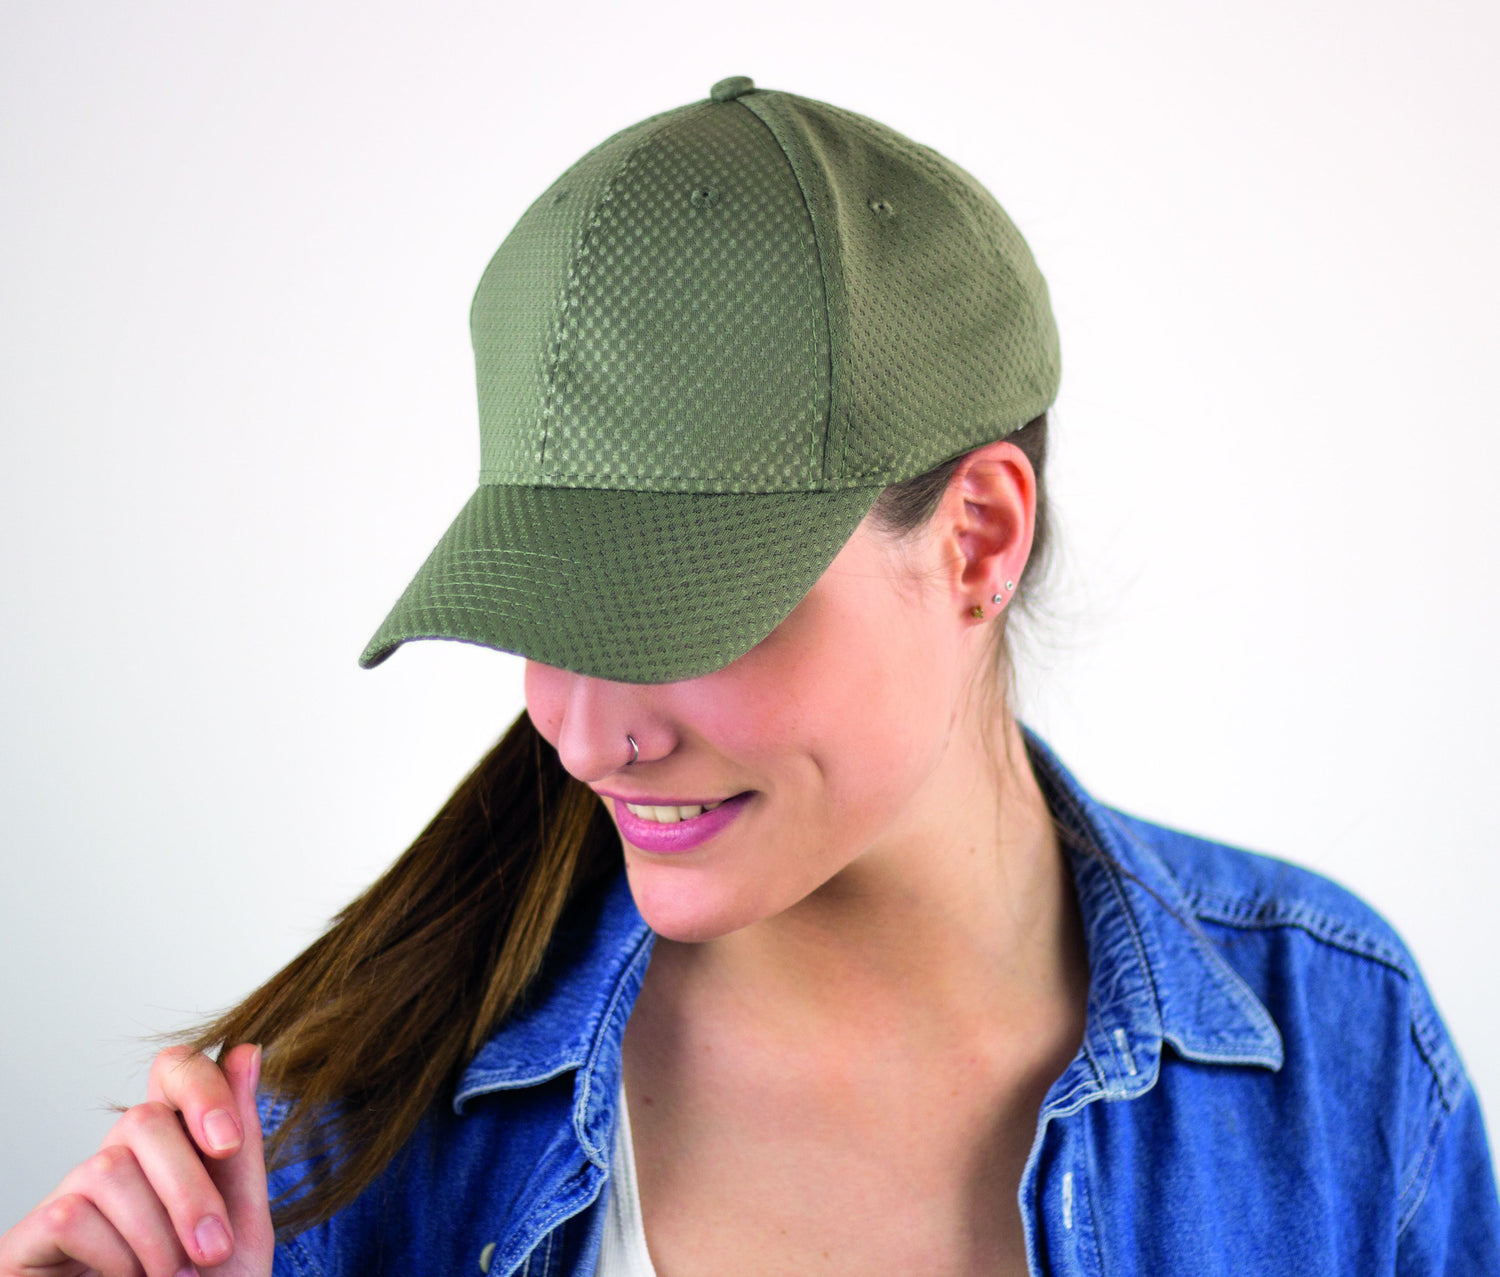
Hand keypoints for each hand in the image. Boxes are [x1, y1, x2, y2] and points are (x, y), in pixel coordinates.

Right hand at [0, 1042, 272, 1276]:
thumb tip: (246, 1049)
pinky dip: (114, 1257)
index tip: (228, 1143)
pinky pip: (71, 1214)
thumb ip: (241, 1140)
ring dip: (155, 1233)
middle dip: (189, 1189)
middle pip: (142, 1118)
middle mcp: (118, 1161)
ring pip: (108, 1166)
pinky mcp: (30, 1241)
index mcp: (173, 1148)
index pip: (172, 1070)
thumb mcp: (240, 1220)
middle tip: (211, 1252)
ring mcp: (70, 1198)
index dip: (199, 1086)